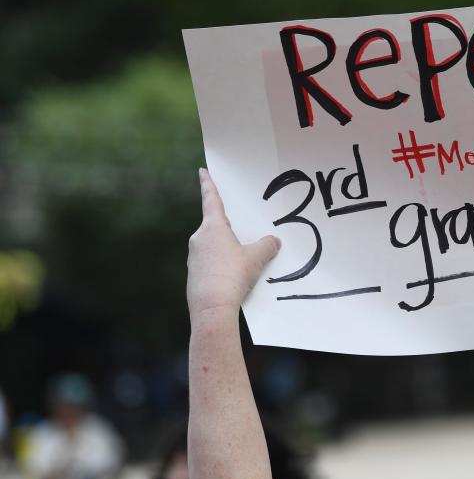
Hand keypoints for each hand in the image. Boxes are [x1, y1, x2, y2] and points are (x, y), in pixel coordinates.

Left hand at [187, 169, 279, 317]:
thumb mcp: (256, 258)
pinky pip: (210, 263)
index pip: (210, 200)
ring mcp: (194, 257)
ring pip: (213, 246)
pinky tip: (234, 277)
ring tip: (243, 261)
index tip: (203, 171)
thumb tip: (274, 241)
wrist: (212, 308)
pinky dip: (221, 266)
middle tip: (242, 229)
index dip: (208, 184)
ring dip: (226, 249)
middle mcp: (199, 239)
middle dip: (228, 227)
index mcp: (213, 228)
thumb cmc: (232, 276)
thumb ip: (266, 246)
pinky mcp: (194, 274)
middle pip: (214, 226)